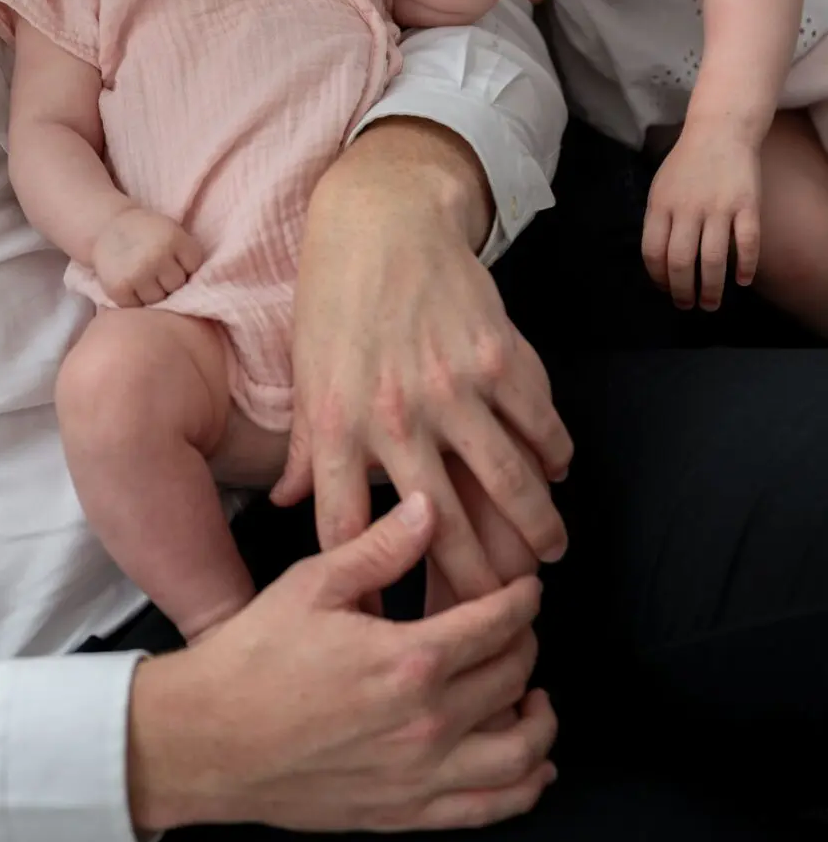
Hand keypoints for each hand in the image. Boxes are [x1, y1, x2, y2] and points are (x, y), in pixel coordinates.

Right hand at [92, 207, 202, 306]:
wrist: (106, 226)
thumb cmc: (146, 232)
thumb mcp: (171, 231)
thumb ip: (185, 254)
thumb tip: (199, 292)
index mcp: (173, 239)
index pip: (194, 267)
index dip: (184, 265)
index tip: (172, 257)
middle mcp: (156, 257)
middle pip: (177, 286)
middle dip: (169, 280)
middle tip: (155, 268)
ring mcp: (136, 274)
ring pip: (158, 300)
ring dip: (152, 292)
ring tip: (142, 276)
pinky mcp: (118, 289)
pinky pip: (136, 306)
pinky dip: (134, 299)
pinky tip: (130, 283)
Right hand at [128, 494, 556, 833]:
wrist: (210, 738)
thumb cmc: (255, 655)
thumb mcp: (313, 582)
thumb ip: (380, 546)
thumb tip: (428, 508)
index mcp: (409, 659)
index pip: (497, 624)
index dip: (522, 600)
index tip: (527, 588)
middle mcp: (427, 722)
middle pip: (513, 679)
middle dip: (526, 646)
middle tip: (518, 629)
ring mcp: (420, 775)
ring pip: (519, 753)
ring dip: (539, 720)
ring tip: (535, 696)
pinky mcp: (406, 812)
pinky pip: (490, 808)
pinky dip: (524, 788)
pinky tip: (531, 768)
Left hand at [273, 121, 572, 602]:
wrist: (382, 221)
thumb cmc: (334, 301)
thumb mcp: (305, 376)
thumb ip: (299, 450)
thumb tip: (283, 509)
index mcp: (335, 427)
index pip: (351, 531)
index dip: (378, 586)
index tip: (402, 619)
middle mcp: (393, 417)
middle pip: (442, 529)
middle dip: (478, 582)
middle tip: (501, 609)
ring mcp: (451, 388)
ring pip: (507, 486)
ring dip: (536, 529)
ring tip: (548, 553)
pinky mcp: (499, 357)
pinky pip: (539, 426)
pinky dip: (555, 455)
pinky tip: (557, 470)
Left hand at [642, 125, 761, 310]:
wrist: (719, 131)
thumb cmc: (687, 165)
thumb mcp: (660, 188)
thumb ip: (658, 221)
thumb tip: (659, 263)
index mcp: (661, 204)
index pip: (653, 251)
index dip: (658, 277)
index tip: (665, 290)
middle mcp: (688, 208)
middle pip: (680, 260)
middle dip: (682, 291)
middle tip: (688, 305)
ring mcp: (719, 206)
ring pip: (713, 259)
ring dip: (711, 288)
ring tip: (710, 304)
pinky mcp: (748, 205)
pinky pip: (748, 243)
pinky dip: (746, 266)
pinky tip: (742, 280)